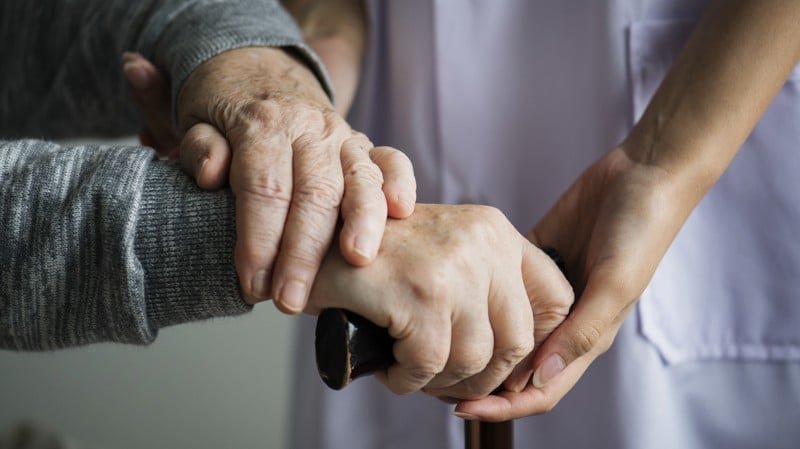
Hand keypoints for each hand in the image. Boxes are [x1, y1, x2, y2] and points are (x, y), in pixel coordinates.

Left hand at [122, 49, 416, 312]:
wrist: (259, 72)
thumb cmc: (225, 111)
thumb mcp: (195, 120)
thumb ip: (200, 147)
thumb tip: (213, 173)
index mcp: (263, 123)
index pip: (264, 187)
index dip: (258, 239)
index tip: (252, 284)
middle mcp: (310, 127)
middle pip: (314, 192)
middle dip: (303, 252)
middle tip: (290, 300)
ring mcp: (343, 136)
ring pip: (359, 178)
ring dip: (362, 222)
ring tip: (357, 261)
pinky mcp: (366, 145)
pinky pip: (392, 160)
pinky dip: (399, 183)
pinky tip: (401, 212)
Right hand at [307, 204, 572, 398]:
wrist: (311, 241)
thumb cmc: (378, 258)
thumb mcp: (446, 255)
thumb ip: (489, 287)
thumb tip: (526, 359)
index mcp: (495, 230)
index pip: (555, 298)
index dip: (538, 344)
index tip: (504, 366)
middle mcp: (483, 242)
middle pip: (517, 341)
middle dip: (483, 377)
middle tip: (447, 382)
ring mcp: (453, 267)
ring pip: (473, 359)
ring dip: (440, 381)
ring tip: (412, 372)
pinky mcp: (419, 294)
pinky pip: (428, 366)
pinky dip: (407, 381)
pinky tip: (391, 369)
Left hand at [455, 145, 691, 420]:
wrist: (643, 174)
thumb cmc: (640, 231)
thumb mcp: (615, 284)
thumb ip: (582, 332)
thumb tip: (540, 378)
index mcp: (586, 336)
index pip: (540, 388)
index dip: (503, 406)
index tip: (459, 409)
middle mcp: (563, 321)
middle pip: (515, 367)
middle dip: (479, 381)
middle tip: (434, 379)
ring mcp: (546, 291)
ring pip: (504, 329)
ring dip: (476, 340)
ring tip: (436, 341)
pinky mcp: (535, 258)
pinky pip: (501, 285)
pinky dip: (479, 295)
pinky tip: (452, 295)